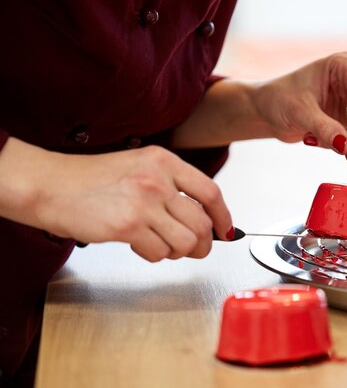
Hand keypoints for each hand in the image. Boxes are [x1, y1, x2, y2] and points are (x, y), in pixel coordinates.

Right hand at [0, 139, 232, 261]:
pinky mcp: (127, 226)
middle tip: (193, 249)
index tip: (225, 230)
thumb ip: (171, 186)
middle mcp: (158, 179)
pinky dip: (153, 256)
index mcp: (164, 161)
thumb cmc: (92, 179)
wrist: (51, 186)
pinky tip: (138, 245)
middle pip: (202, 224)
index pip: (211, 192)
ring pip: (186, 242)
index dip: (223, 216)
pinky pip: (159, 253)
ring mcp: (143, 203)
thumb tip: (204, 216)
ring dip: (177, 252)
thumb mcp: (139, 167)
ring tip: (160, 244)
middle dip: (203, 244)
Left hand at [253, 52, 346, 163]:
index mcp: (342, 66)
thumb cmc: (279, 99)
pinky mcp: (345, 120)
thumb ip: (324, 128)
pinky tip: (311, 139)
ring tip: (314, 140)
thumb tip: (346, 147)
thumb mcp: (300, 112)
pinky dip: (336, 145)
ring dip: (345, 142)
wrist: (265, 111)